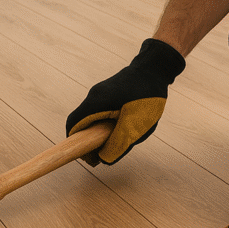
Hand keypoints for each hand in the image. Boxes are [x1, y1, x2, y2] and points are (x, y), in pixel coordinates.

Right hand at [66, 39, 185, 164]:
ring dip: (99, 134)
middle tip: (103, 155)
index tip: (86, 157)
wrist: (155, 68)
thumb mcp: (136, 125)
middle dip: (88, 143)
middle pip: (81, 124)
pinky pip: (100, 113)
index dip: (74, 144)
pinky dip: (105, 125)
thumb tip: (104, 160)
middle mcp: (93, 97)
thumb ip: (119, 144)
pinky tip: (122, 129)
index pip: (73, 126)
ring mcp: (99, 93)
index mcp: (96, 103)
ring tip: (116, 143)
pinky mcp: (107, 94)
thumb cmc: (147, 95)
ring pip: (92, 119)